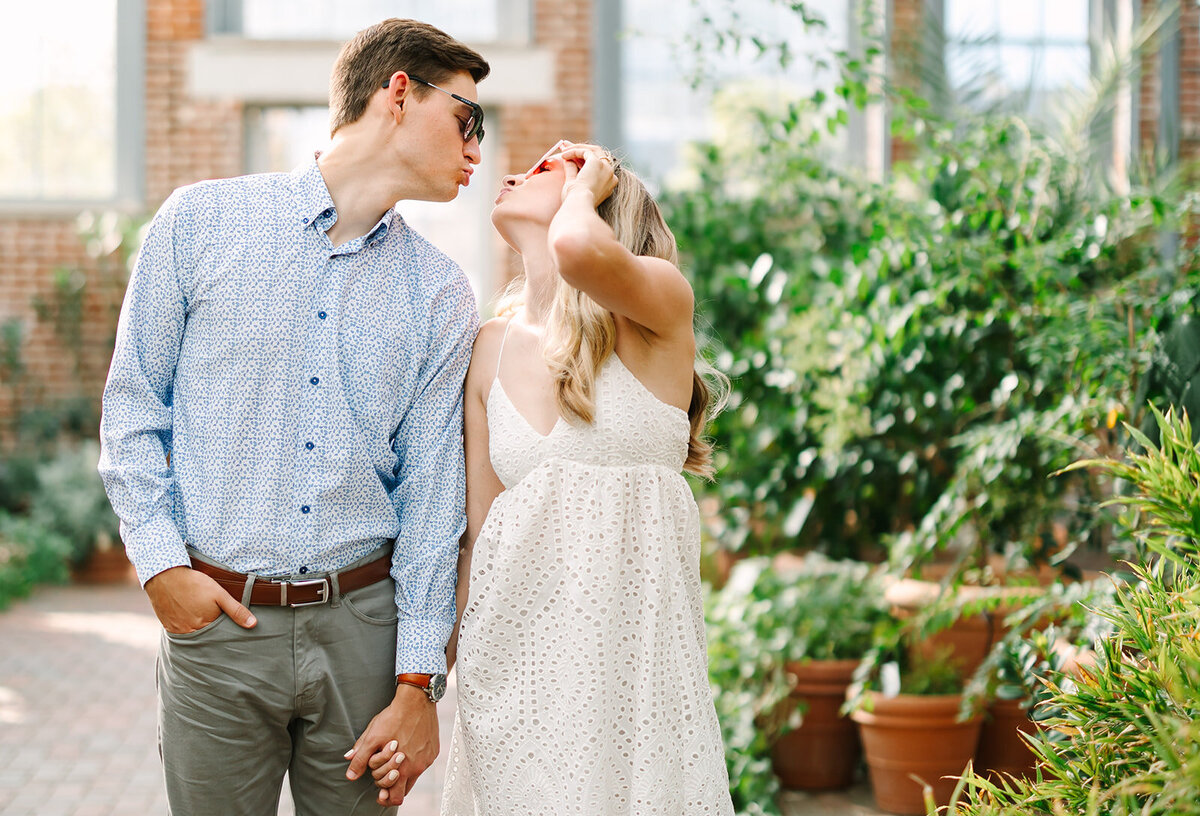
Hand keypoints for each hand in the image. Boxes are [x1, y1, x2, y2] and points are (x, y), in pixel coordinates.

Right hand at [145, 565, 256, 633]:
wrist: (165, 576)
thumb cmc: (194, 583)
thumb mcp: (220, 594)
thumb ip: (236, 610)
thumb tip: (253, 624)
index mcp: (205, 626)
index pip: (220, 638)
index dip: (226, 634)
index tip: (231, 633)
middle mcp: (190, 632)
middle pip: (206, 639)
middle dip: (213, 636)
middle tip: (217, 627)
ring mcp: (178, 631)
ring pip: (193, 637)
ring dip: (200, 633)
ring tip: (204, 623)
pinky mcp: (168, 627)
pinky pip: (181, 633)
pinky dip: (187, 629)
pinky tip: (190, 621)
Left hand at [344, 684, 438, 805]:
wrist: (416, 700)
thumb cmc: (394, 717)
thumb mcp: (372, 737)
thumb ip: (361, 758)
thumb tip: (351, 775)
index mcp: (402, 769)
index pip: (395, 797)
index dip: (385, 795)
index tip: (380, 792)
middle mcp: (418, 767)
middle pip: (405, 791)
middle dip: (392, 785)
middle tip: (384, 772)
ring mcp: (427, 759)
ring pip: (414, 776)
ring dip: (403, 772)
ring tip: (395, 757)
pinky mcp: (434, 750)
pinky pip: (423, 763)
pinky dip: (414, 760)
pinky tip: (407, 746)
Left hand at [558, 142, 616, 205]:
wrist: (579, 204)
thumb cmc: (575, 201)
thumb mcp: (574, 184)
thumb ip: (572, 171)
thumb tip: (567, 160)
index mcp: (608, 184)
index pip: (597, 166)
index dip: (583, 160)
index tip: (571, 157)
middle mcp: (610, 175)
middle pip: (598, 155)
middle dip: (580, 149)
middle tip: (566, 147)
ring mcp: (606, 168)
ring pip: (593, 150)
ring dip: (578, 148)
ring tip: (563, 150)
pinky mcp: (598, 162)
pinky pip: (585, 151)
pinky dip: (574, 151)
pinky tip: (564, 155)